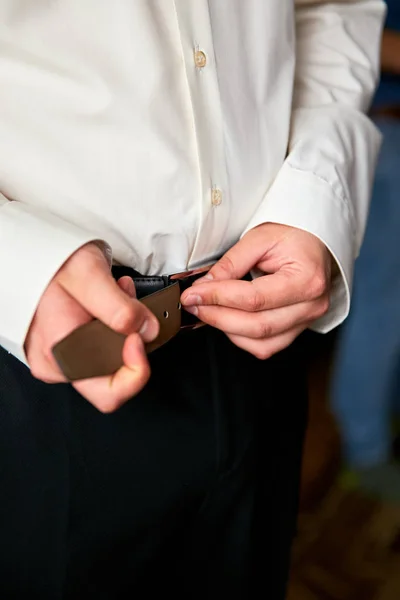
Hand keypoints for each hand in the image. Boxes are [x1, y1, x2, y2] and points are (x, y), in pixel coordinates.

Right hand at [25, 243, 159, 411]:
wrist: (32, 256)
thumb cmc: (50, 264)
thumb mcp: (88, 275)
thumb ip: (119, 306)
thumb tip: (147, 331)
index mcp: (60, 355)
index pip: (110, 393)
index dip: (136, 368)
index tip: (139, 336)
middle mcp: (58, 366)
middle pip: (115, 372)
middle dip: (130, 336)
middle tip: (130, 304)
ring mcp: (61, 360)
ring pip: (111, 357)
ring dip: (125, 327)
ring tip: (119, 295)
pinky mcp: (68, 350)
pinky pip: (102, 347)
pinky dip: (115, 324)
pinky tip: (112, 301)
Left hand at [181, 223, 331, 358]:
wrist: (315, 241)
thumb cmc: (293, 235)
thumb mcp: (259, 238)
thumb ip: (230, 264)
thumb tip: (204, 287)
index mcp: (306, 279)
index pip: (254, 298)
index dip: (218, 298)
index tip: (193, 293)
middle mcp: (311, 305)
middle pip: (257, 326)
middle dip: (217, 317)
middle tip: (194, 304)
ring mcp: (307, 320)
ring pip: (261, 343)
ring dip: (228, 330)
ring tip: (208, 310)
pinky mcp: (298, 329)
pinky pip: (267, 347)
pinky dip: (242, 338)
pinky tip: (229, 320)